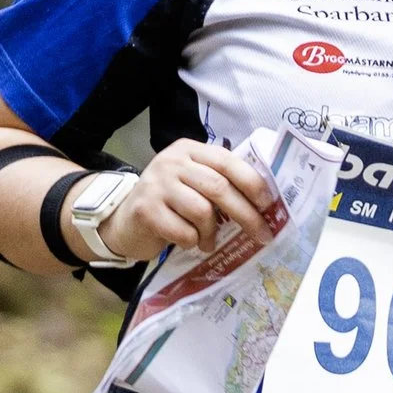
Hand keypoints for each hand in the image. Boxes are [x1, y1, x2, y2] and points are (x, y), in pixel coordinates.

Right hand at [100, 138, 285, 260]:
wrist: (124, 221)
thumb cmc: (169, 203)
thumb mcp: (192, 183)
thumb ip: (219, 182)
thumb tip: (263, 202)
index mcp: (189, 150)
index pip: (227, 161)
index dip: (251, 182)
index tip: (268, 204)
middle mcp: (172, 162)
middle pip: (219, 187)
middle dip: (246, 214)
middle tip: (262, 235)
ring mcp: (157, 184)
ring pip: (202, 211)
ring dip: (211, 233)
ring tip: (209, 241)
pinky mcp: (146, 210)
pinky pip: (183, 231)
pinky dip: (192, 241)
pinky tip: (188, 242)